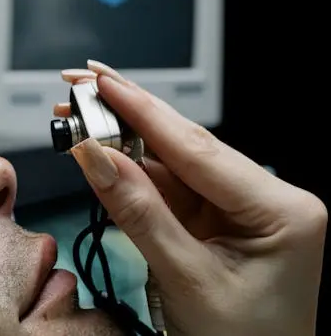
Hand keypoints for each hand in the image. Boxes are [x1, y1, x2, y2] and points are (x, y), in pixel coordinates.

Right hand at [56, 61, 326, 335]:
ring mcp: (243, 210)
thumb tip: (95, 157)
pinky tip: (103, 155)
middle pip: (184, 146)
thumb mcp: (187, 281)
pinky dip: (133, 175)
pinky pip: (171, 189)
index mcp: (283, 209)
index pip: (198, 147)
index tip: (100, 82)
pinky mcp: (220, 223)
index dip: (142, 111)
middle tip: (80, 89)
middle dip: (127, 118)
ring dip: (123, 144)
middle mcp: (268, 200)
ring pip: (173, 164)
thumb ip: (138, 214)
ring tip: (79, 121)